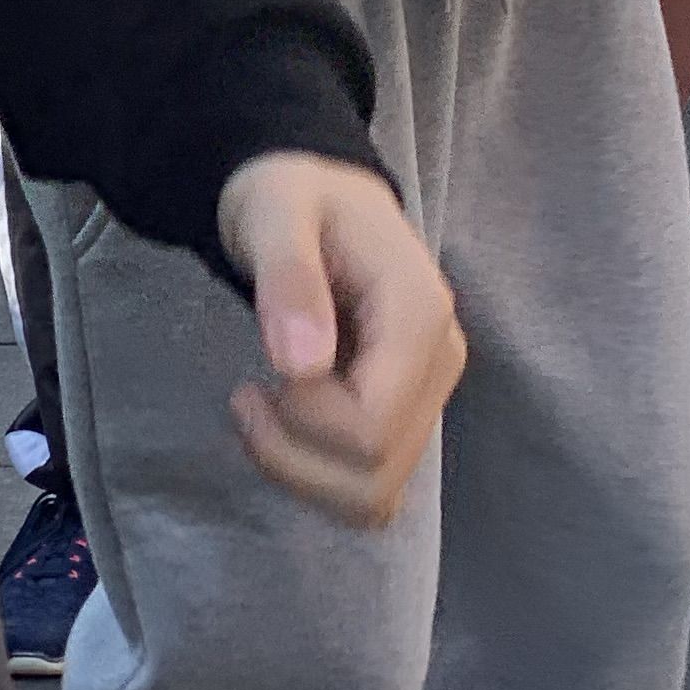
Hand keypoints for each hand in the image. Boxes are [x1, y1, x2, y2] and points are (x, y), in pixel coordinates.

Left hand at [214, 153, 468, 527]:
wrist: (311, 194)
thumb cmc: (291, 198)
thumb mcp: (276, 214)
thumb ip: (290, 280)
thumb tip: (302, 366)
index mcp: (422, 312)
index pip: (373, 427)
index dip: (303, 425)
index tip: (256, 379)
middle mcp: (441, 360)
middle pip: (375, 474)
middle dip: (293, 456)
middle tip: (247, 398)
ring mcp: (429, 393)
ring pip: (376, 495)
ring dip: (303, 474)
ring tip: (264, 412)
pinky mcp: (408, 414)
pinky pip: (371, 487)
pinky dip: (319, 477)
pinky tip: (289, 428)